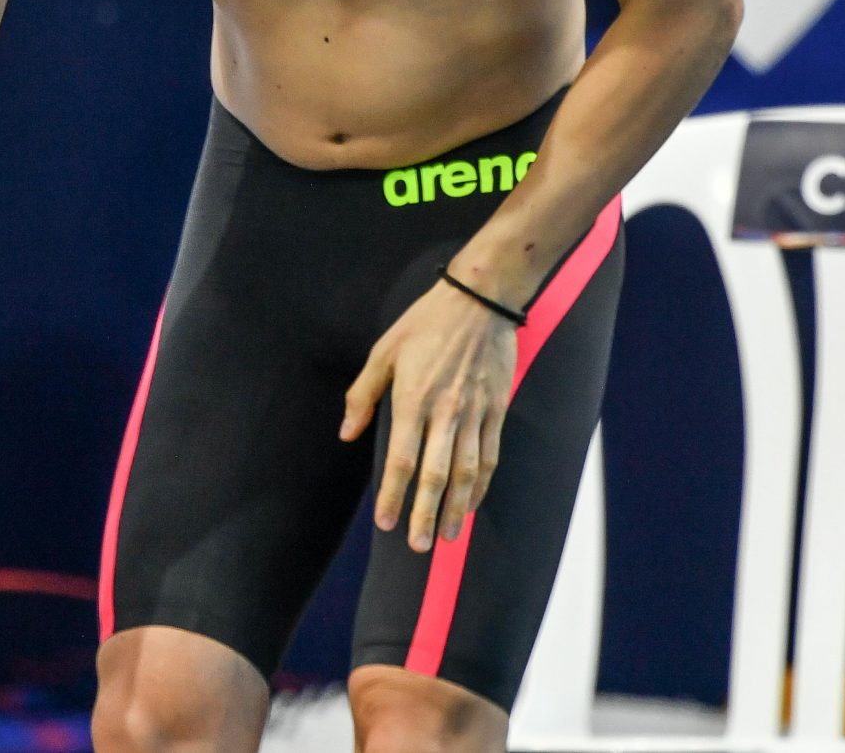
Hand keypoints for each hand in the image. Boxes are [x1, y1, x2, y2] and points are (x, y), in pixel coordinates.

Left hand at [341, 277, 519, 552]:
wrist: (481, 298)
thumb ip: (363, 395)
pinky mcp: (497, 409)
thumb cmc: (425, 322)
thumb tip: (347, 434)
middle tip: (418, 546)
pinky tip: (472, 504)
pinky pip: (490, 456)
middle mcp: (446, 411)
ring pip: (467, 472)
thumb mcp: (383, 350)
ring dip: (457, 509)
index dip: (392, 494)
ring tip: (447, 537)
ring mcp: (475, 413)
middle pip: (436, 475)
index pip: (402, 459)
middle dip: (426, 515)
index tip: (384, 522)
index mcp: (412, 398)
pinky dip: (481, 485)